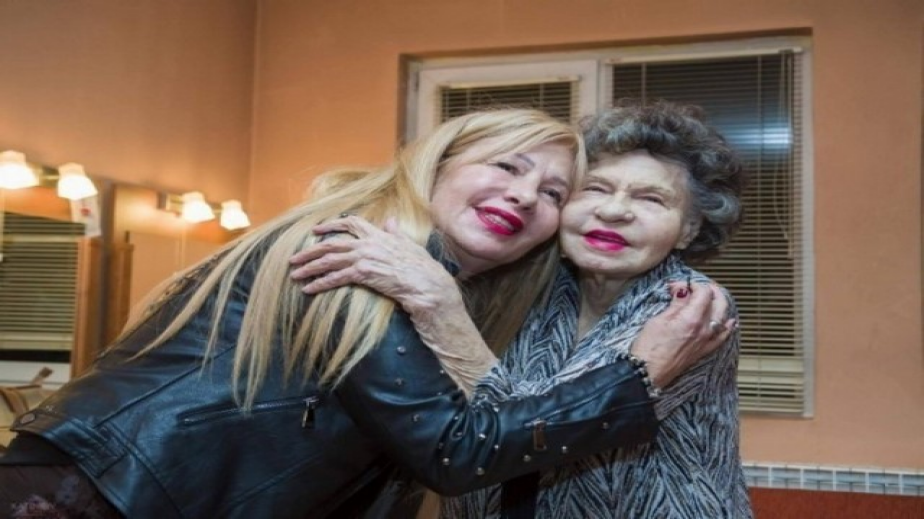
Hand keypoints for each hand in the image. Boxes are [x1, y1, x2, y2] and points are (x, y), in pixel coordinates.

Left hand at [289, 216, 496, 393]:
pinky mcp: (364, 274)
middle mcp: (369, 243)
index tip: (316, 231)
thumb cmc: (422, 269)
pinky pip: (336, 278)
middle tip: (294, 259)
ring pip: (329, 261)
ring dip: (309, 268)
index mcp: (379, 235)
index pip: (351, 223)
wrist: (428, 285)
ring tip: (295, 275)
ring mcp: (365, 257)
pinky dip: (320, 283)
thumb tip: (391, 221)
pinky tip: (309, 289)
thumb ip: (396, 233)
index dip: (331, 226)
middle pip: (332, 244)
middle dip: (310, 251)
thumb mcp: (410, 246)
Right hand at [630, 282, 735, 388]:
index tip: (679, 286)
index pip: (703, 293)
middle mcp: (703, 330)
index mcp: (692, 319)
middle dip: (710, 290)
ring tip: (710, 297)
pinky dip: (727, 326)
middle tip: (697, 286)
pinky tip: (729, 321)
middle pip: (718, 302)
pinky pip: (722, 336)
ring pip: (723, 316)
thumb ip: (676, 303)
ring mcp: (706, 341)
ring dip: (719, 303)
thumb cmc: (649, 348)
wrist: (648, 372)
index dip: (692, 285)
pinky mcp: (704, 350)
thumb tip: (683, 289)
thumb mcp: (659, 319)